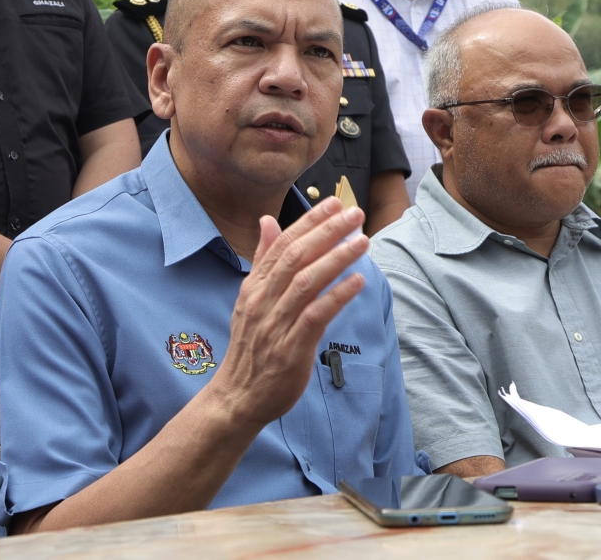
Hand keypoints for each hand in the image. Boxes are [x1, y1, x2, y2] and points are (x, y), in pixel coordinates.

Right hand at [213, 198, 367, 430]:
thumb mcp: (251, 298)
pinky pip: (316, 316)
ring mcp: (276, 324)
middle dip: (328, 232)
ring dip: (337, 258)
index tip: (334, 203)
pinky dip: (337, 296)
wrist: (238, 396)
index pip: (283, 243)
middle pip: (297, 256)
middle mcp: (264, 300)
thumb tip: (268, 220)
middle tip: (355, 214)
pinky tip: (357, 281)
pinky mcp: (291, 348)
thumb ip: (263, 259)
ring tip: (362, 242)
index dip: (310, 221)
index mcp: (255, 285)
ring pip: (308, 282)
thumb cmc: (252, 345)